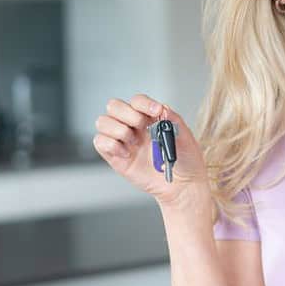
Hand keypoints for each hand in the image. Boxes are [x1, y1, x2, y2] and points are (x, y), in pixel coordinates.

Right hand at [93, 94, 210, 208]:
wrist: (181, 185)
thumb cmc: (185, 160)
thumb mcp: (185, 136)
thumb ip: (173, 119)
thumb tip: (163, 108)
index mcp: (149, 117)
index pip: (137, 101)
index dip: (143, 103)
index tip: (156, 111)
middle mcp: (133, 126)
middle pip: (114, 105)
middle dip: (127, 114)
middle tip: (142, 127)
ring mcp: (123, 140)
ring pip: (103, 121)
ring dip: (118, 129)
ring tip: (134, 142)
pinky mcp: (115, 156)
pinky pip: (100, 142)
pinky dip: (111, 145)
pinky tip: (127, 153)